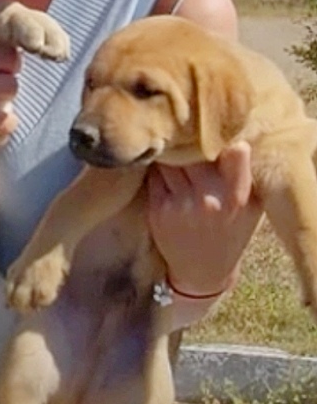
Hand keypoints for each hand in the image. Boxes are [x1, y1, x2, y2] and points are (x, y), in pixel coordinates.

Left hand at [148, 142, 262, 296]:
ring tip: (174, 148)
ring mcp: (179, 205)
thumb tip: (230, 138)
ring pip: (169, 161)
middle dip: (189, 141)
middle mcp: (207, 199)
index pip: (234, 158)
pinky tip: (164, 168)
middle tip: (187, 133)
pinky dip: (158, 168)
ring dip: (170, 152)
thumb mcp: (250, 206)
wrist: (203, 271)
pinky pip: (154, 176)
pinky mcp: (157, 209)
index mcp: (237, 196)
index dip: (223, 140)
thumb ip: (243, 175)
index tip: (217, 132)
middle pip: (192, 152)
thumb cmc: (231, 231)